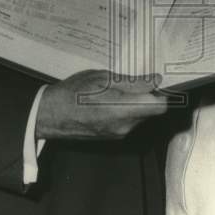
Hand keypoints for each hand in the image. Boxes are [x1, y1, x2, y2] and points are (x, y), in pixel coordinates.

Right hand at [36, 69, 167, 139]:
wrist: (51, 115)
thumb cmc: (73, 92)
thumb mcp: (103, 78)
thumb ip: (132, 82)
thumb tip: (155, 81)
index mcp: (124, 109)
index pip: (160, 106)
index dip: (163, 93)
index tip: (157, 82)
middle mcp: (125, 125)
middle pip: (151, 111)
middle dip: (147, 96)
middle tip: (134, 81)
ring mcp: (119, 133)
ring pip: (140, 116)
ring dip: (135, 103)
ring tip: (116, 90)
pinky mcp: (113, 136)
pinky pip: (128, 122)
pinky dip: (125, 110)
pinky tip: (109, 100)